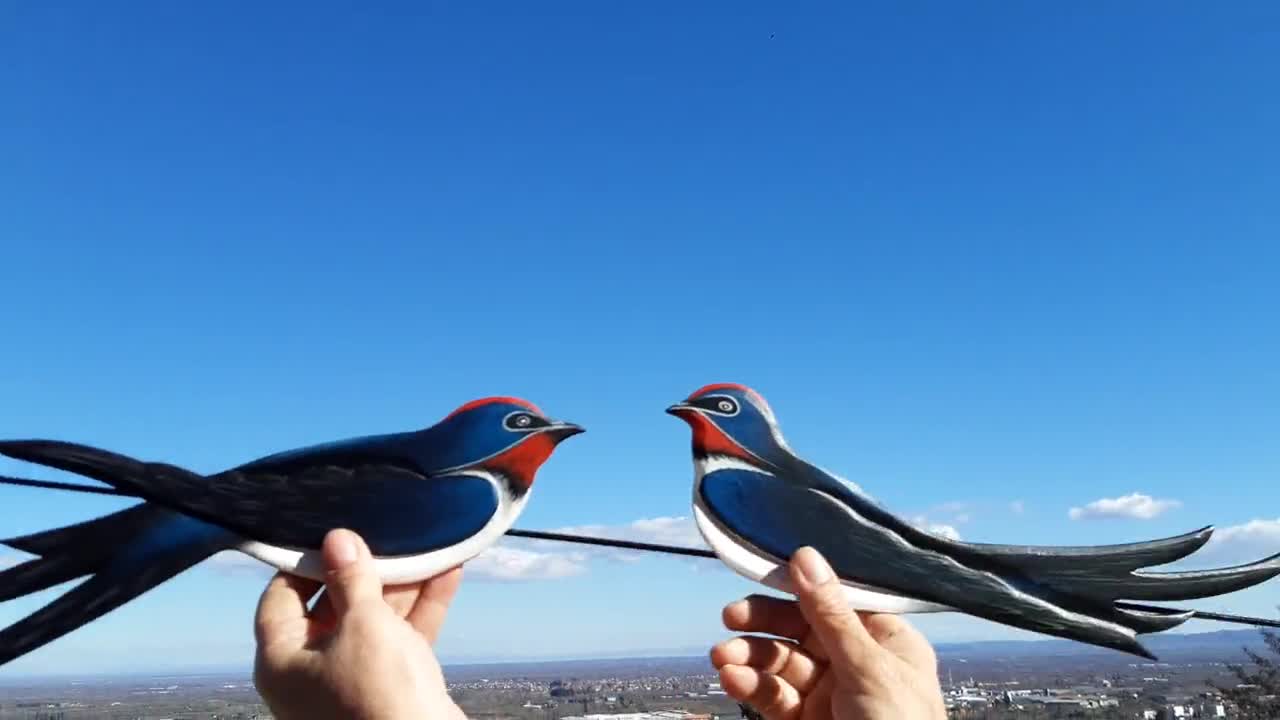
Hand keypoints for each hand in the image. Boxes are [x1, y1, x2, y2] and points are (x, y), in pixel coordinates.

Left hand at [252, 528, 465, 719]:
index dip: (305, 563)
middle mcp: (311, 673)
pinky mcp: (390, 688)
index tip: (335, 535)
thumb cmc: (378, 692)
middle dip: (365, 572)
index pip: (279, 598)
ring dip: (401, 586)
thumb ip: (352, 579)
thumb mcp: (363, 624)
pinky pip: (401, 640)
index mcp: (283, 661)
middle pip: (332, 607)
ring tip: (426, 547)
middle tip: (386, 536)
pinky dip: (422, 609)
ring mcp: (352, 682)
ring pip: (373, 621)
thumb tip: (337, 539)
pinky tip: (447, 573)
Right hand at [711, 547, 945, 719]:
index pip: (838, 601)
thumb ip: (831, 615)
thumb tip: (806, 558)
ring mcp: (830, 694)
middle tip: (731, 617)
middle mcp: (857, 663)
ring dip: (749, 658)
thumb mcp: (868, 667)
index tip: (765, 573)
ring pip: (781, 664)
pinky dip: (751, 688)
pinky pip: (774, 697)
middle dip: (764, 623)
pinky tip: (732, 680)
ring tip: (722, 658)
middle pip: (801, 628)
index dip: (801, 587)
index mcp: (887, 642)